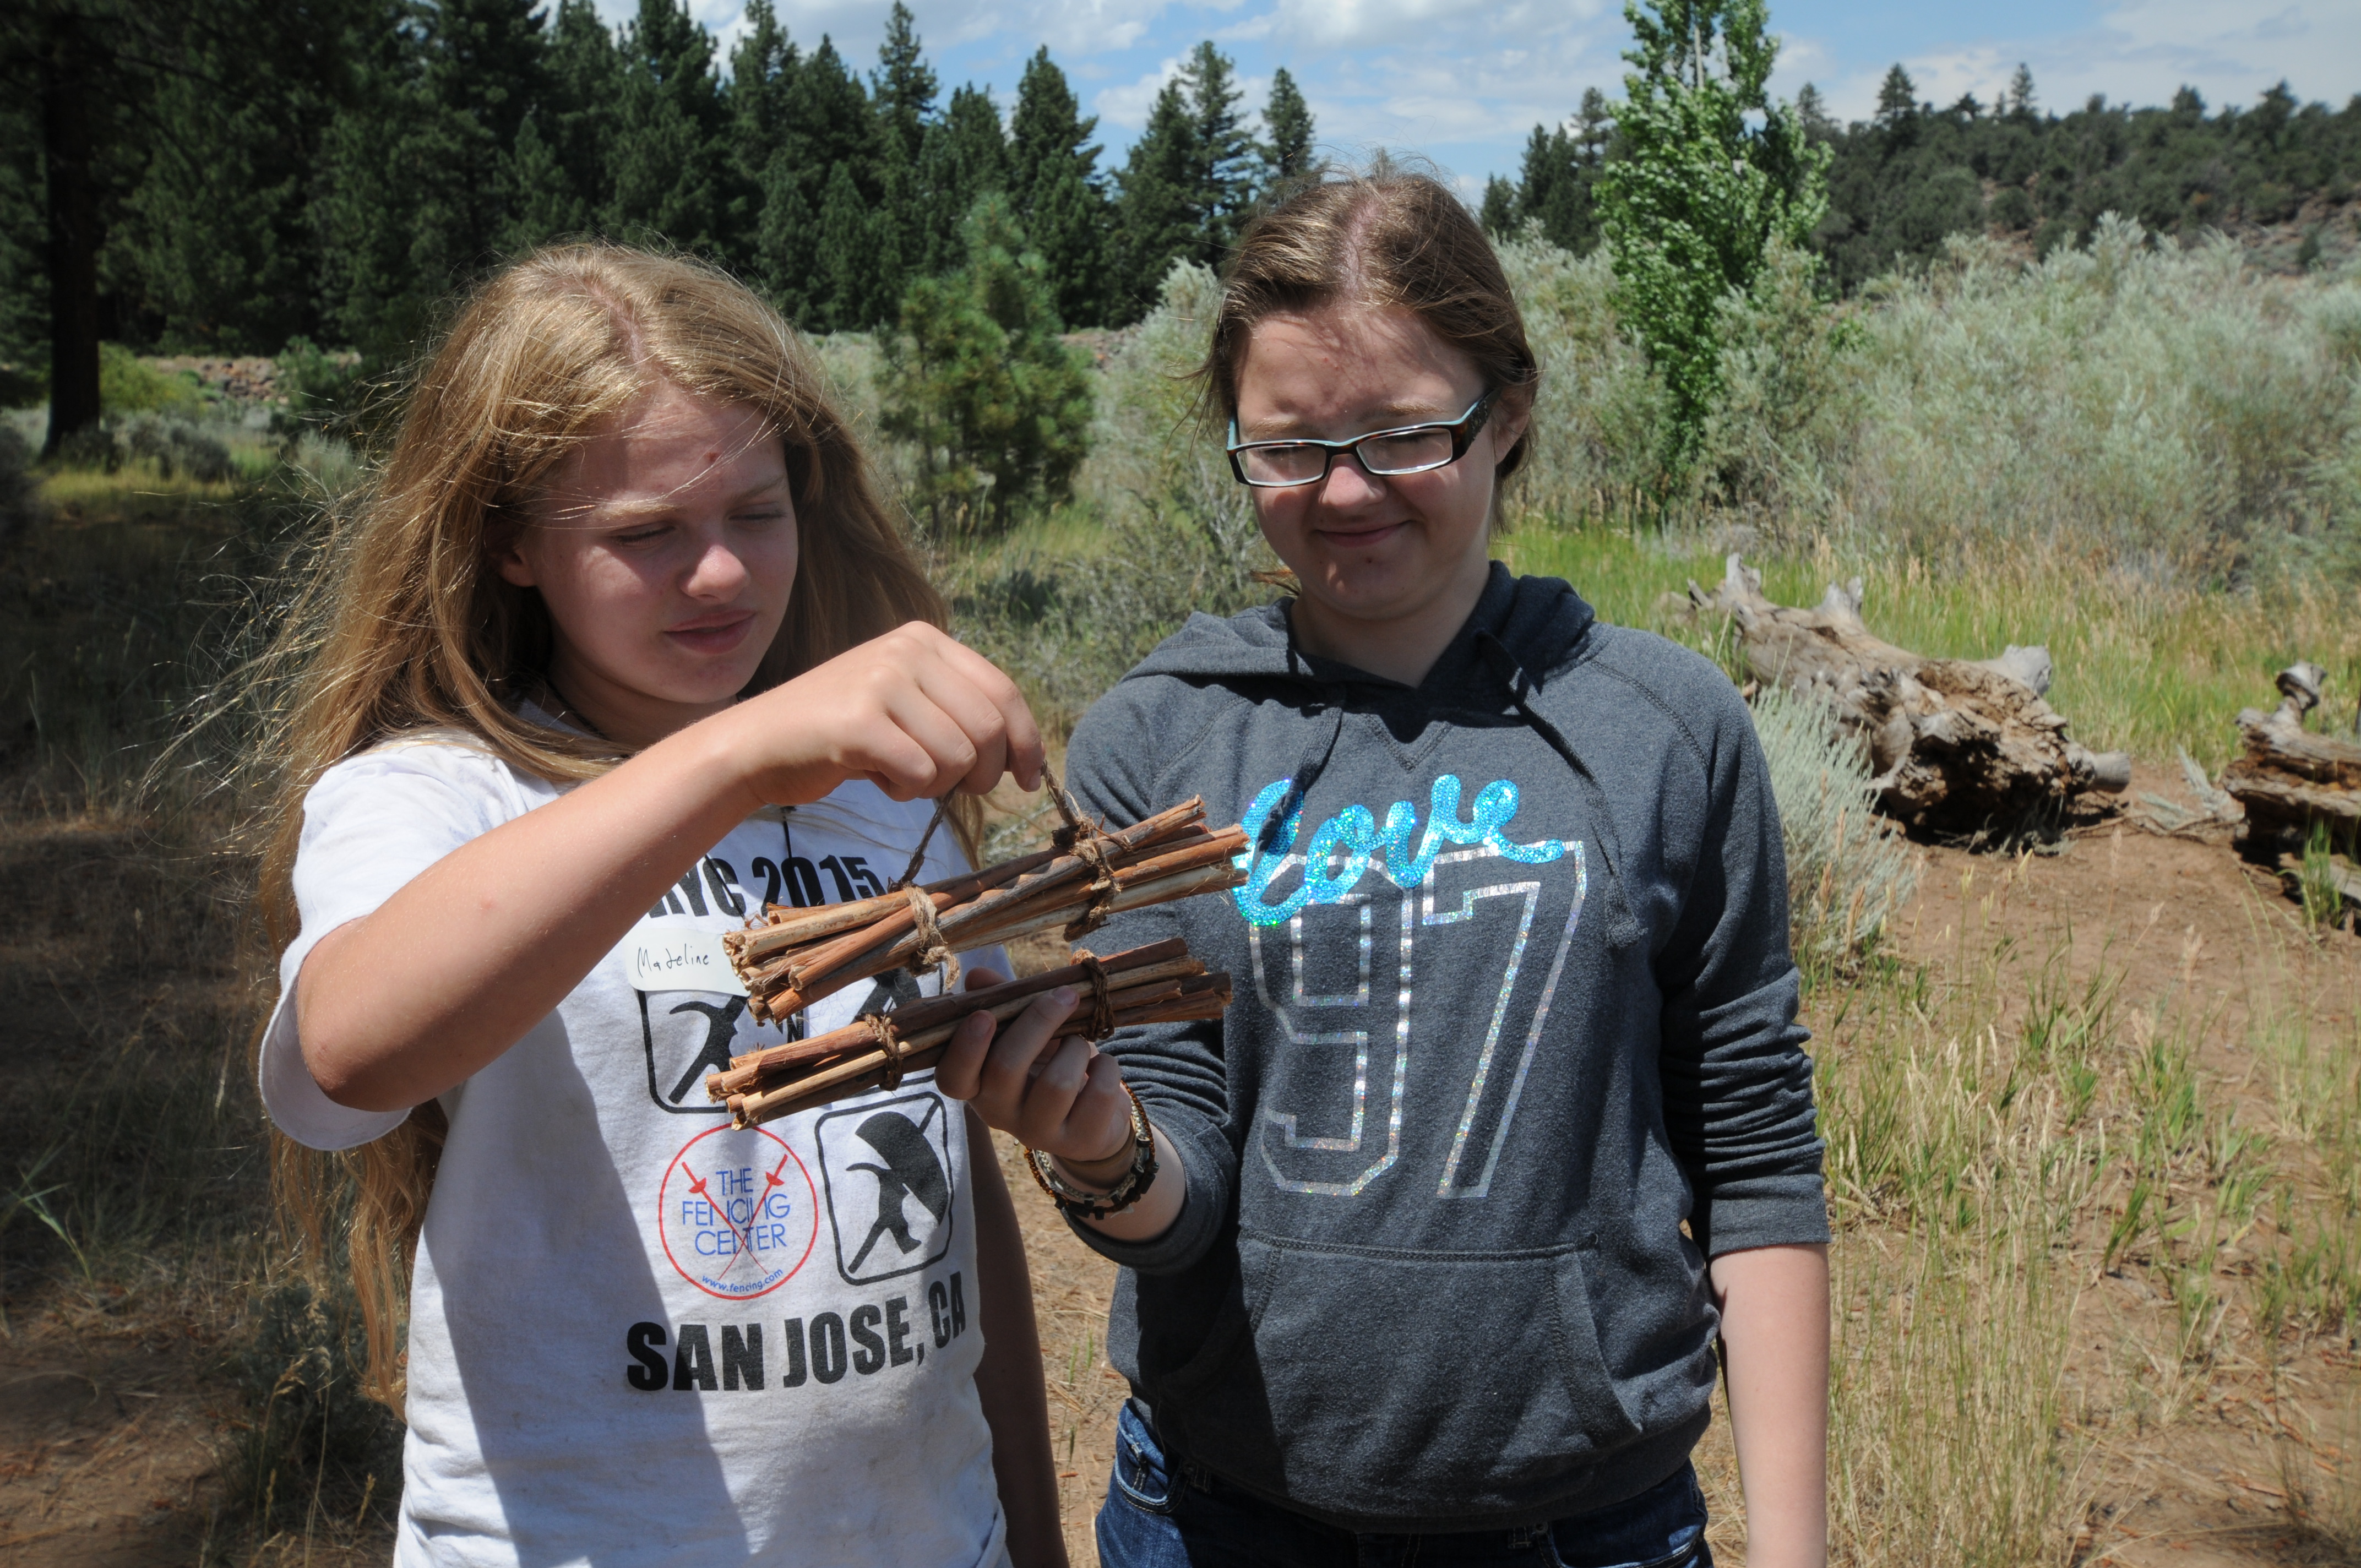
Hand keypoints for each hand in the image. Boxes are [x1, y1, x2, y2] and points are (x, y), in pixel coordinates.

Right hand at [723, 623, 1042, 807]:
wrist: (758, 744)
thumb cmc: (840, 735)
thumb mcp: (905, 703)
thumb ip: (958, 712)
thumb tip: (1024, 754)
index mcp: (925, 639)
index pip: (1003, 691)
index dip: (1027, 741)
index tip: (1030, 779)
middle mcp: (906, 650)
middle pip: (988, 728)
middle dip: (982, 774)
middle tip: (954, 788)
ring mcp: (881, 681)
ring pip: (958, 756)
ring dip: (937, 784)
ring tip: (899, 773)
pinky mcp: (859, 721)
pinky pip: (920, 773)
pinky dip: (906, 790)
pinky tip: (876, 777)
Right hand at [933, 966, 1136, 1179]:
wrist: (1093, 1118)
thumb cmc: (1050, 1065)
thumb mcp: (1027, 1032)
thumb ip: (1004, 1001)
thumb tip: (977, 974)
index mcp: (978, 1085)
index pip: (953, 1078)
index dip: (965, 1049)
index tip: (985, 1015)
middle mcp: (1000, 1114)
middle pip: (1005, 1067)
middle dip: (1038, 1021)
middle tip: (1066, 995)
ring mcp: (1038, 1132)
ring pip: (1056, 1083)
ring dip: (1075, 1048)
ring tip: (1079, 1045)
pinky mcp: (1078, 1142)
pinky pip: (1097, 1094)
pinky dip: (1106, 1068)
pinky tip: (1101, 1067)